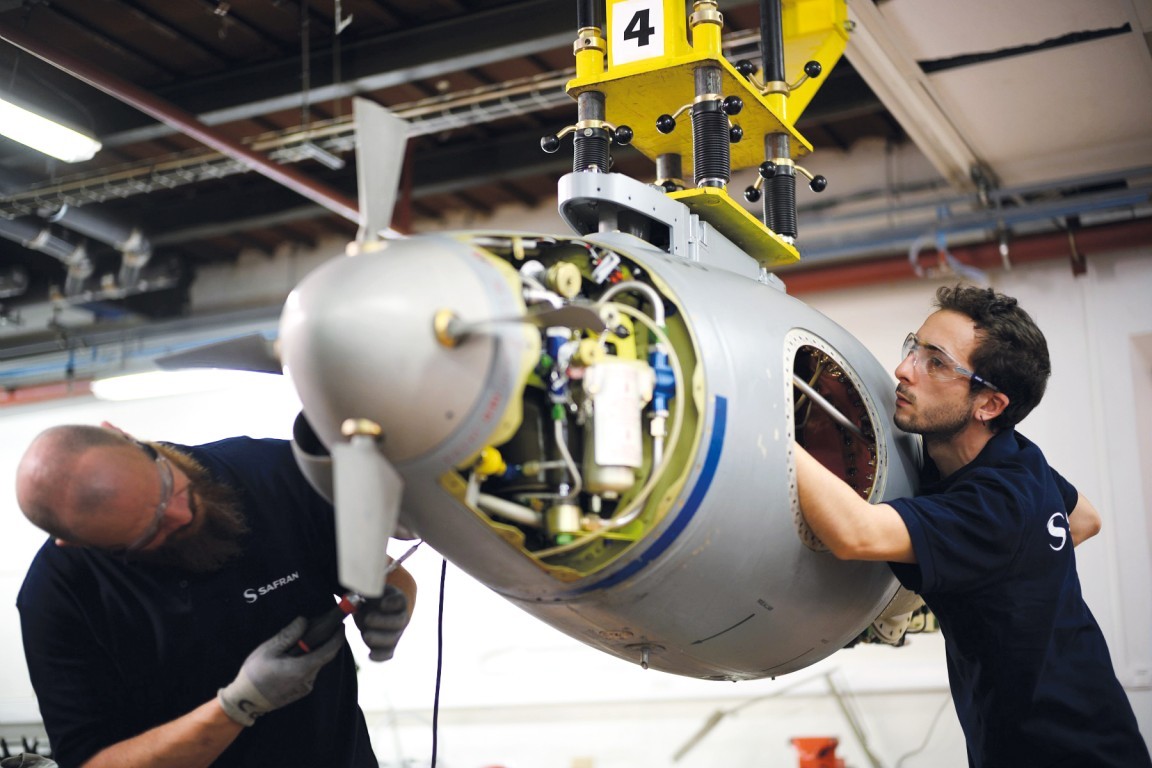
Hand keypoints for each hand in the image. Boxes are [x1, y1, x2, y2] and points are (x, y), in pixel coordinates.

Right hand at [217, 616, 342, 725]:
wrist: (245, 702)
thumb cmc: (254, 675)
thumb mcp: (268, 650)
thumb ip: (288, 635)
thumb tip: (304, 621)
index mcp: (302, 669)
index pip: (329, 651)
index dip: (338, 637)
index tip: (341, 625)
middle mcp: (308, 680)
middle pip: (324, 656)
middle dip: (326, 641)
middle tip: (321, 626)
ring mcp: (305, 687)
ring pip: (316, 664)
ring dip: (315, 651)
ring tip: (305, 639)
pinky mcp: (300, 691)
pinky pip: (310, 672)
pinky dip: (309, 661)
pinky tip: (297, 655)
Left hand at [353, 584, 409, 661]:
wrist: (374, 610)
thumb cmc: (372, 598)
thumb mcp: (370, 590)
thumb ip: (364, 591)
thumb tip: (354, 593)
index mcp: (398, 601)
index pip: (400, 601)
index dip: (392, 603)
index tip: (382, 604)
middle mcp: (400, 618)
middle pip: (398, 621)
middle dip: (383, 621)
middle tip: (368, 619)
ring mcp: (395, 633)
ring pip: (392, 639)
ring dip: (380, 639)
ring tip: (366, 636)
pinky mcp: (388, 646)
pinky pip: (387, 654)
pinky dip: (380, 656)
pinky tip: (370, 656)